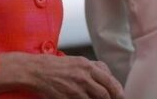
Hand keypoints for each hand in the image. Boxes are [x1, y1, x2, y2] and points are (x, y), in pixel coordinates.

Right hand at [0, 53, 124, 98]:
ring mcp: (75, 88)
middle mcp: (83, 76)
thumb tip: (108, 75)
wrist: (36, 71)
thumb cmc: (56, 66)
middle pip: (105, 93)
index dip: (118, 91)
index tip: (120, 96)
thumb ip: (93, 68)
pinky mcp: (67, 97)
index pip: (109, 80)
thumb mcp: (77, 61)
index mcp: (87, 65)